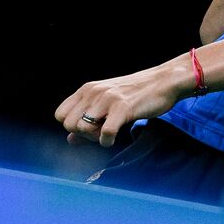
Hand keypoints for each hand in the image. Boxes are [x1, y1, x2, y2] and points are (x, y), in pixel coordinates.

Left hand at [54, 58, 193, 147]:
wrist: (163, 82)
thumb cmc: (136, 94)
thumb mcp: (107, 103)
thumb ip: (87, 120)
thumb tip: (70, 141)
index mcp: (87, 89)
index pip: (60, 115)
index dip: (72, 126)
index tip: (89, 128)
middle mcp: (93, 92)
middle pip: (68, 124)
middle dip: (82, 134)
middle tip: (99, 132)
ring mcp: (107, 99)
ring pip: (82, 128)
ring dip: (94, 138)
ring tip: (107, 133)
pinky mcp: (122, 108)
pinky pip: (104, 133)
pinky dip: (106, 141)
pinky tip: (114, 138)